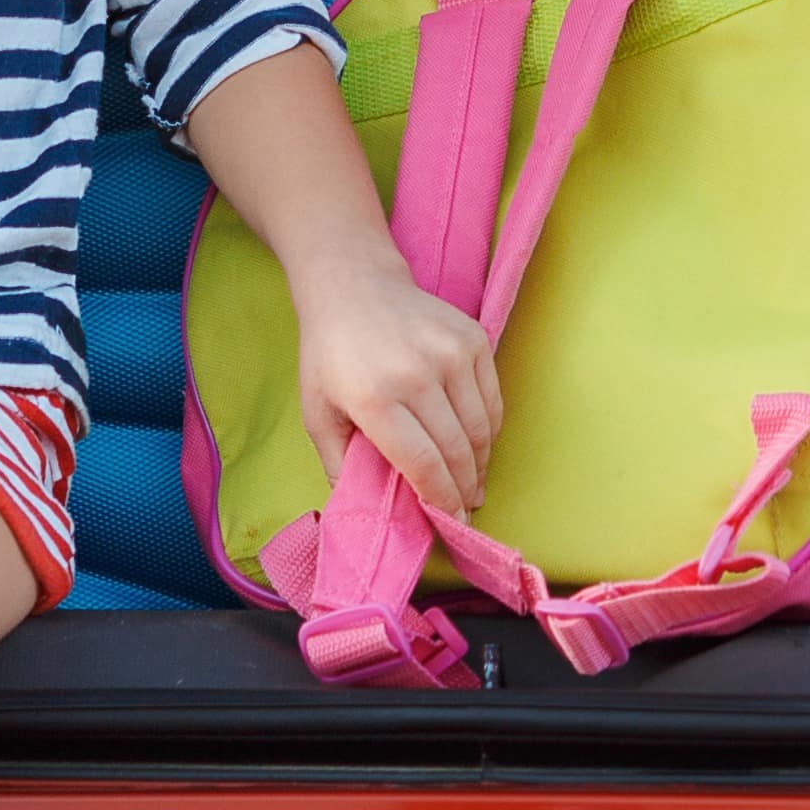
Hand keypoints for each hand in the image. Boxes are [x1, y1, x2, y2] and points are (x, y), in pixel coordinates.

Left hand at [293, 264, 500, 517]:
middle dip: (465, 489)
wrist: (355, 285)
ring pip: (482, 429)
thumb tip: (369, 511)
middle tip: (466, 509)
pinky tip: (476, 443)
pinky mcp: (474, 339)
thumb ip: (338, 465)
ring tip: (472, 482)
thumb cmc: (331, 355)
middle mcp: (416, 374)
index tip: (451, 523)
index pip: (423, 464)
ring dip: (481, 463)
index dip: (441, 500)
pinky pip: (492, 400)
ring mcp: (450, 353)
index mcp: (374, 398)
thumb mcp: (317, 412)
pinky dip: (488, 429)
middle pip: (457, 451)